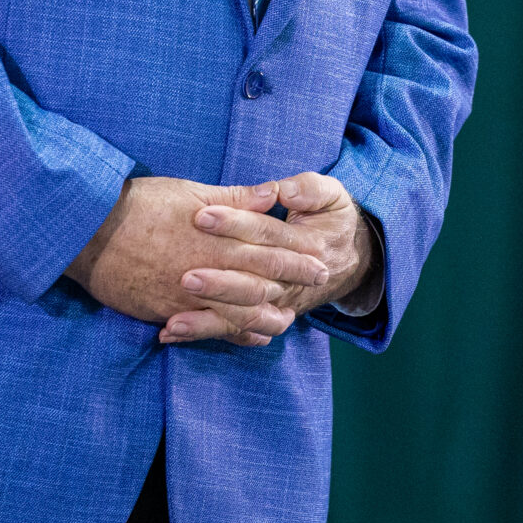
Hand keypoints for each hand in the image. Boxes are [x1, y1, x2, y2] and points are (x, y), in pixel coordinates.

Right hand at [63, 177, 330, 341]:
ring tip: (289, 318)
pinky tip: (251, 337)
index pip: (265, 245)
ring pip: (237, 310)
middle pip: (258, 279)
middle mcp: (205, 267)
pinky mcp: (166, 310)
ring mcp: (187, 293)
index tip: (320, 254)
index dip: (295, 251)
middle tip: (319, 283)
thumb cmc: (138, 203)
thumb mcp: (189, 191)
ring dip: (266, 315)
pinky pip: (208, 327)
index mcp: (214, 234)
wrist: (87, 231)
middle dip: (291, 280)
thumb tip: (270, 194)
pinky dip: (233, 333)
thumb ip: (233, 198)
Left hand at [159, 172, 377, 345]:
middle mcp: (292, 281)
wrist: (350, 261)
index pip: (266, 233)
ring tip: (173, 321)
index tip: (201, 216)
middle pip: (252, 283)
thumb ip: (310, 189)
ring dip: (207, 321)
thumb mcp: (332, 196)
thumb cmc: (333, 220)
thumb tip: (282, 191)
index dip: (234, 223)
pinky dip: (204, 333)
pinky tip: (172, 332)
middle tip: (184, 276)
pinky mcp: (264, 316)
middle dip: (218, 282)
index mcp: (307, 245)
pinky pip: (235, 330)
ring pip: (242, 317)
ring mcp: (277, 303)